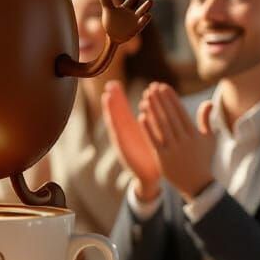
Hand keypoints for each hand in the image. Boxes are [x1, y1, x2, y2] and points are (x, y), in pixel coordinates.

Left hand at [100, 0, 152, 44]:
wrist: (113, 34)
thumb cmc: (112, 20)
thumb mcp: (108, 10)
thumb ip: (106, 1)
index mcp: (127, 8)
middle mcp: (135, 14)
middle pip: (141, 9)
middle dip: (146, 6)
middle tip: (150, 1)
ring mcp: (136, 23)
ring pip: (143, 19)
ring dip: (146, 18)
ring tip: (147, 15)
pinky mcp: (135, 30)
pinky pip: (139, 28)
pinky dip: (141, 26)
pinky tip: (144, 22)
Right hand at [102, 80, 161, 201]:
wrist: (150, 176)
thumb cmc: (152, 154)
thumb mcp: (152, 134)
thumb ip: (151, 120)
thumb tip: (151, 104)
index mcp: (132, 127)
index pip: (123, 109)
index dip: (119, 97)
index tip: (114, 83)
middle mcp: (124, 133)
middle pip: (116, 112)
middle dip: (113, 99)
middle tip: (108, 84)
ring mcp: (122, 141)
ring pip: (115, 122)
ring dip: (111, 109)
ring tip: (107, 95)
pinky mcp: (123, 150)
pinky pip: (118, 136)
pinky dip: (115, 127)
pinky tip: (112, 117)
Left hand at [138, 83, 216, 200]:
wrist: (198, 184)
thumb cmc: (203, 159)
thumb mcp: (208, 140)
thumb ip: (206, 120)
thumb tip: (209, 102)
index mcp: (195, 135)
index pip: (181, 112)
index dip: (171, 98)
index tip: (163, 86)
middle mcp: (185, 141)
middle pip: (170, 116)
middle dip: (160, 100)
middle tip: (151, 87)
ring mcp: (174, 150)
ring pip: (161, 126)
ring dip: (153, 110)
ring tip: (145, 97)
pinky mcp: (163, 159)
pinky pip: (154, 141)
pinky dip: (148, 129)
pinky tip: (141, 116)